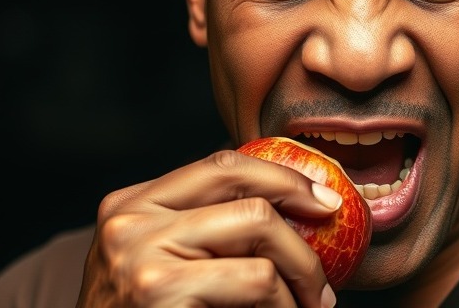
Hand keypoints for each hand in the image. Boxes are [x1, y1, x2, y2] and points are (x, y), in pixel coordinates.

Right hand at [76, 149, 342, 306]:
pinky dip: (287, 304)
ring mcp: (138, 251)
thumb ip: (207, 229)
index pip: (220, 164)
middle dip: (302, 209)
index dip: (281, 174)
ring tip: (315, 301)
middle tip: (331, 241)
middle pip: (243, 186)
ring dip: (303, 270)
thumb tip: (291, 198)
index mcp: (131, 203)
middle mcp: (128, 218)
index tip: (324, 196)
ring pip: (260, 226)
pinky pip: (258, 279)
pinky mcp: (160, 289)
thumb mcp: (166, 265)